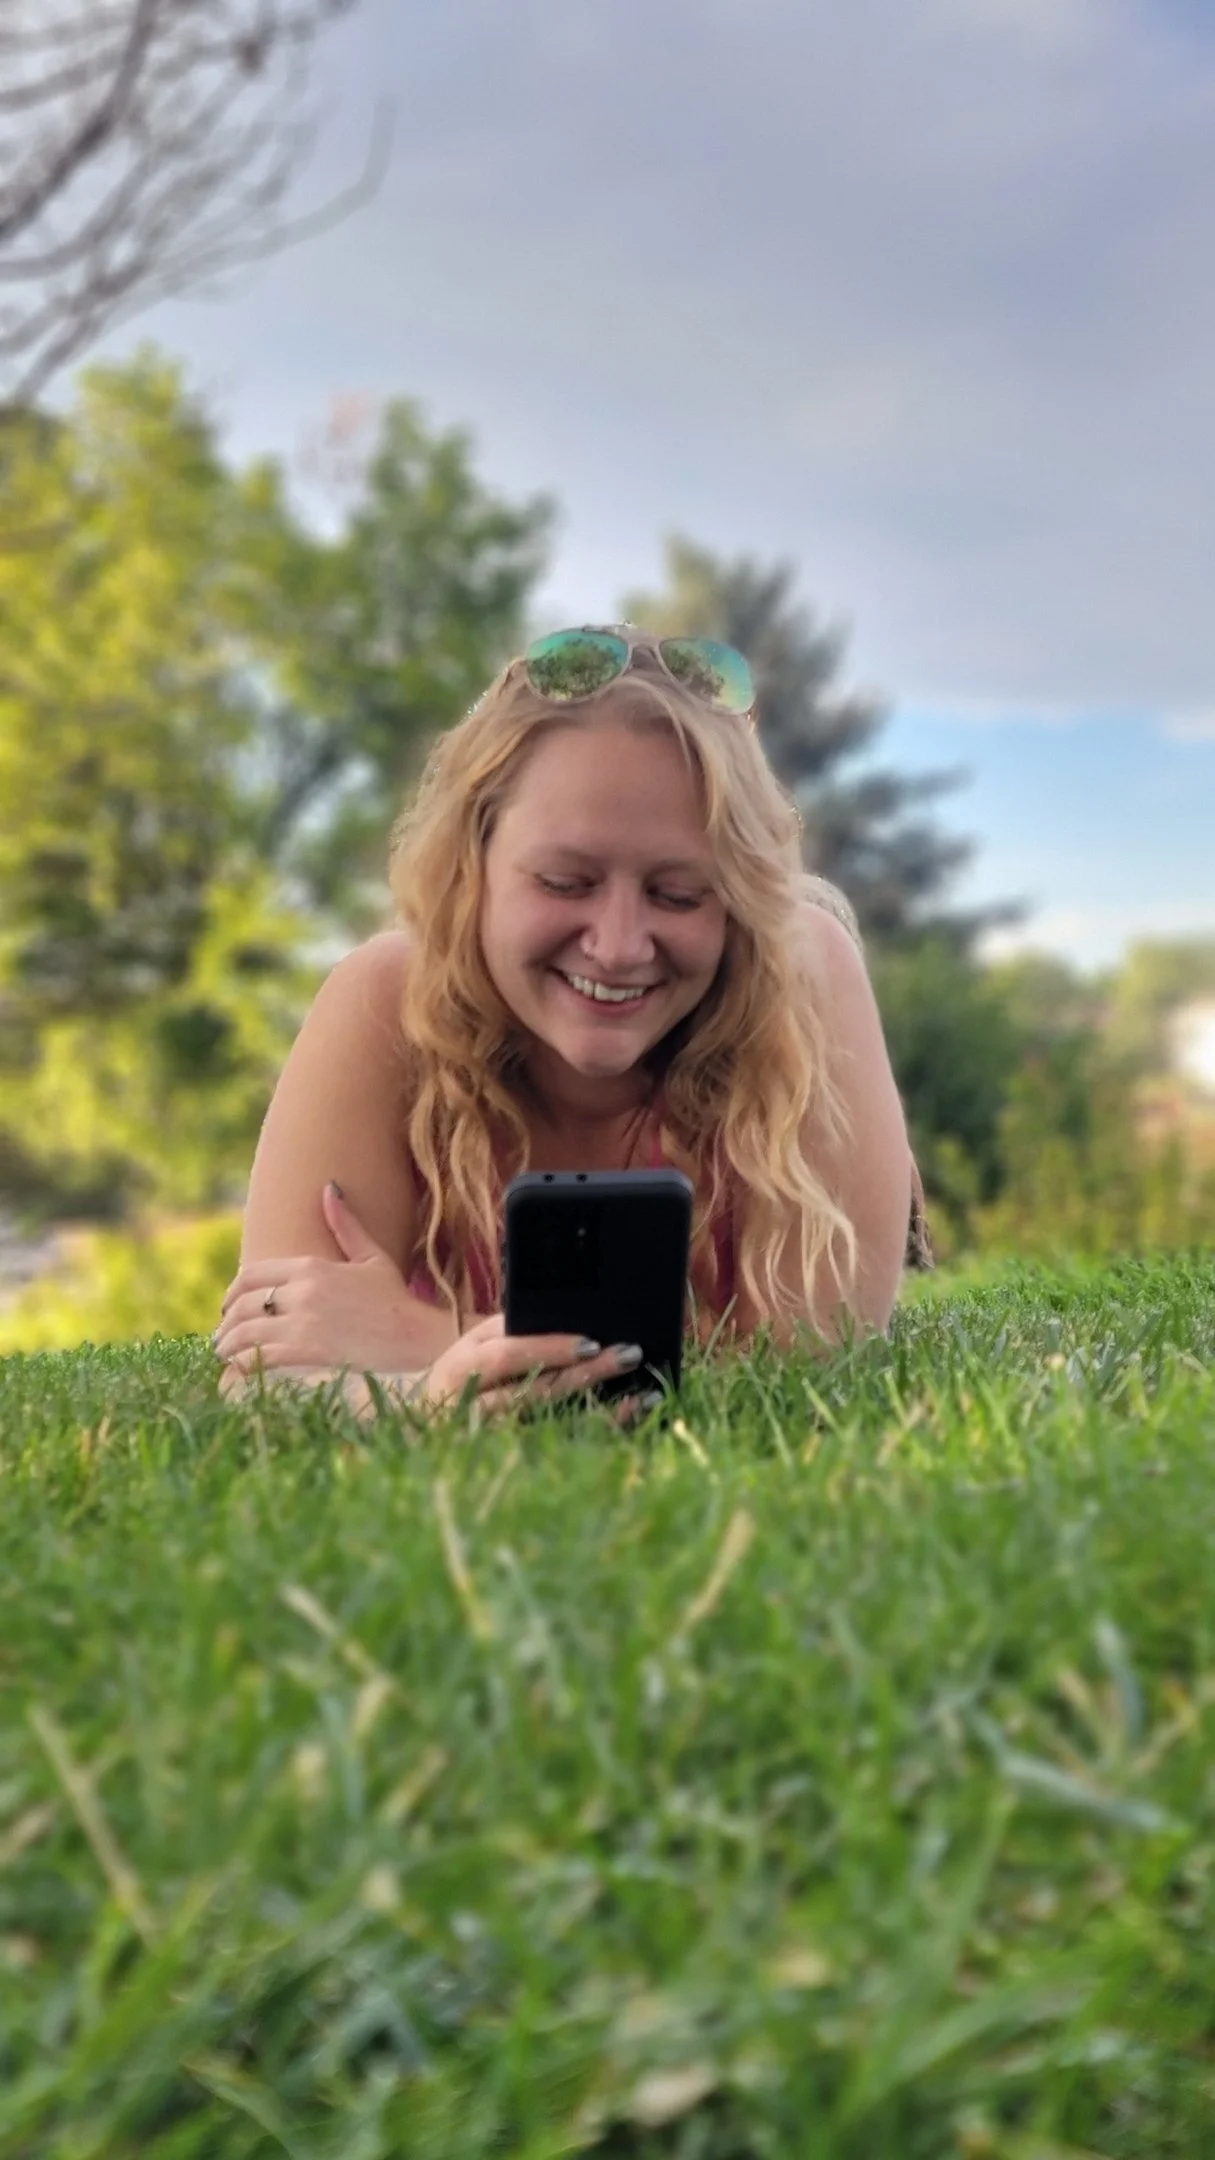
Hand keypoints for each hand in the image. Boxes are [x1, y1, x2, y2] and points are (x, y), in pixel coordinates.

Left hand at [213, 1183, 450, 1379]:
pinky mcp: (306, 1352)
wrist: (416, 1337)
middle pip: (243, 1303)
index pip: (252, 1275)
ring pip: (245, 1331)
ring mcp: (303, 1322)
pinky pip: (258, 1356)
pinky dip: (241, 1364)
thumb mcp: (371, 1256)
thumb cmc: (395, 1299)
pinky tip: (238, 1369)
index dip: (233, 1291)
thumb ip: (345, 1226)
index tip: (229, 1305)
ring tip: (224, 1353)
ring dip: (227, 1344)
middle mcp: (302, 1291)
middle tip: (222, 1334)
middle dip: (226, 1321)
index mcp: (311, 1266)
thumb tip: (329, 1189)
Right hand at [417, 1313, 662, 1427]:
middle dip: (589, 1375)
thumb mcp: (474, 1343)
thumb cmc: (466, 1370)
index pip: (509, 1356)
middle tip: (631, 1356)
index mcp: (462, 1368)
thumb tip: (571, 1317)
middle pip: (539, 1392)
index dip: (550, 1349)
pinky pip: (565, 1449)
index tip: (592, 1342)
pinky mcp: (517, 1462)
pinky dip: (600, 1434)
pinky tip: (631, 1420)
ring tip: (648, 1397)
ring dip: (605, 1413)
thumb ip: (512, 1329)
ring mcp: (498, 1442)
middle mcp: (477, 1408)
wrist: (426, 1424)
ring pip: (558, 1427)